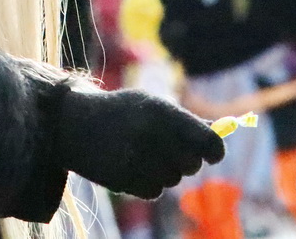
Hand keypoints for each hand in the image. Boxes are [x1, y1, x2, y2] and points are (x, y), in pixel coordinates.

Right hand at [57, 88, 224, 199]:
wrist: (72, 122)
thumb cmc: (120, 111)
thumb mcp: (150, 104)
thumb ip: (184, 120)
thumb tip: (222, 132)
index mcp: (162, 111)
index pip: (208, 142)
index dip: (214, 151)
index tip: (212, 154)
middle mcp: (151, 135)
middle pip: (192, 164)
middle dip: (185, 159)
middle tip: (167, 148)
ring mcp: (136, 159)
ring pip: (173, 178)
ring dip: (163, 169)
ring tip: (140, 152)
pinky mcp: (124, 179)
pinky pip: (154, 190)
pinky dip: (147, 182)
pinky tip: (129, 164)